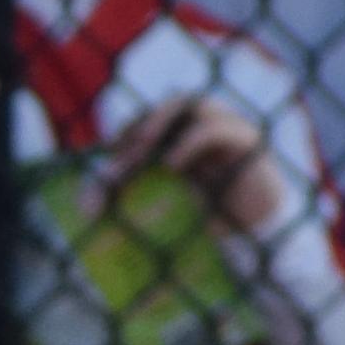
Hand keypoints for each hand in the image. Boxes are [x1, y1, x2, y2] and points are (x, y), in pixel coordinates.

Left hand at [97, 88, 287, 245]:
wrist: (257, 239)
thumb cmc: (211, 223)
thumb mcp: (165, 208)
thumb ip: (132, 199)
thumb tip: (86, 207)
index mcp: (188, 137)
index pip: (153, 118)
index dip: (129, 129)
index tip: (107, 152)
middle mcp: (208, 126)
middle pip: (168, 107)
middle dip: (139, 127)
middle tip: (118, 152)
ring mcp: (229, 129)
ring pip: (191, 105)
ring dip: (160, 124)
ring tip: (139, 150)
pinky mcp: (247, 142)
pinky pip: (215, 130)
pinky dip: (188, 143)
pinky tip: (172, 165)